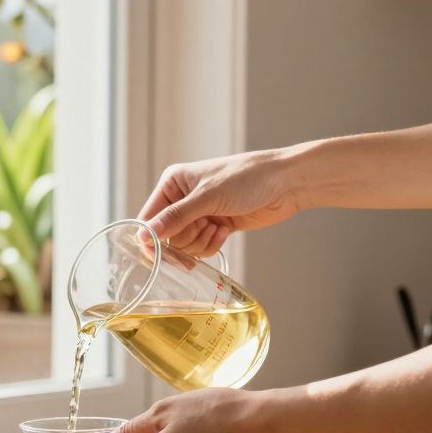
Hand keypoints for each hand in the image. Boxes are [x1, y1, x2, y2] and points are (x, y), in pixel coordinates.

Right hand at [139, 149, 306, 256]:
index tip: (163, 253)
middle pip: (166, 237)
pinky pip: (201, 248)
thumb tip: (145, 235)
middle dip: (186, 238)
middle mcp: (182, 199)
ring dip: (201, 242)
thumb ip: (175, 218)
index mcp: (173, 184)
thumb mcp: (208, 197)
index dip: (153, 238)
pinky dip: (212, 244)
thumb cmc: (248, 178)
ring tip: (218, 226)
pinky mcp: (214, 227)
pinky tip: (226, 230)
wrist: (286, 184)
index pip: (148, 218)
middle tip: (205, 225)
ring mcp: (199, 214)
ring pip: (184, 245)